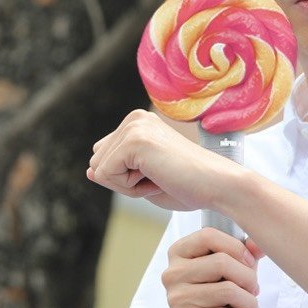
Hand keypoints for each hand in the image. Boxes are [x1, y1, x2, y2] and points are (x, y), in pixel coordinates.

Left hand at [87, 109, 229, 210]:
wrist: (217, 185)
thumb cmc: (188, 185)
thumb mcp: (143, 179)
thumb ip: (114, 173)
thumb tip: (89, 170)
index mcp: (138, 123)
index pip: (103, 160)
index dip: (126, 179)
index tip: (159, 174)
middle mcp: (135, 119)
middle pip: (97, 164)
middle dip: (123, 182)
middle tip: (161, 177)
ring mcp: (134, 126)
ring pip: (99, 171)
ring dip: (127, 186)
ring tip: (161, 176)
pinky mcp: (134, 140)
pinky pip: (106, 176)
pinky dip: (129, 188)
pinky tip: (157, 177)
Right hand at [162, 228, 262, 307]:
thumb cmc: (219, 291)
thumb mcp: (232, 265)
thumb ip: (246, 250)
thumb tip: (260, 245)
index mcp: (179, 251)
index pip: (208, 236)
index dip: (235, 246)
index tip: (250, 261)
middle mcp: (172, 273)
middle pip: (221, 262)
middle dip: (247, 277)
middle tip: (254, 288)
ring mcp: (175, 298)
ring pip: (226, 290)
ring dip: (249, 301)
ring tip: (252, 306)